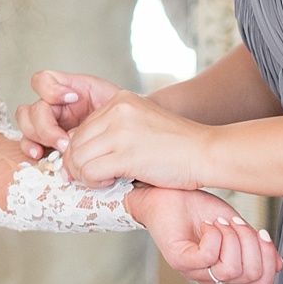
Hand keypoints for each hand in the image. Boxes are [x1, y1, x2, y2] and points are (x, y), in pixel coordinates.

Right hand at [14, 71, 123, 159]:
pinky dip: (29, 148)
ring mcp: (47, 125)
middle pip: (31, 109)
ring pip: (25, 125)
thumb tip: (78, 127)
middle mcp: (52, 107)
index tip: (73, 98)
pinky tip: (40, 155)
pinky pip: (27, 144)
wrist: (132, 133)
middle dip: (46, 125)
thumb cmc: (122, 117)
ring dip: (38, 137)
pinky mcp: (47, 143)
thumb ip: (97, 104)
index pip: (42, 81)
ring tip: (57, 149)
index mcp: (65, 91)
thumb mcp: (113, 101)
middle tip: (65, 140)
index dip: (50, 89)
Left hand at [63, 90, 209, 189]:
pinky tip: (110, 183)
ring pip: (78, 157)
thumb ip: (113, 131)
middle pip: (75, 141)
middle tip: (89, 178)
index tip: (86, 165)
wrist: (206, 152)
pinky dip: (93, 182)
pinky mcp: (126, 154)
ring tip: (103, 180)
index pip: (82, 126)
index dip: (79, 149)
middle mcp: (117, 110)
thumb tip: (78, 150)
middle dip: (77, 163)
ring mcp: (120, 131)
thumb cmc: (177, 146)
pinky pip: (90, 170)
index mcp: (119, 100)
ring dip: (84, 174)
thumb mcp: (141, 125)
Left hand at [127, 185, 282, 283]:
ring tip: (220, 222)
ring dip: (232, 238)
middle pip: (251, 276)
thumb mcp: (235, 226)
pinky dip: (214, 236)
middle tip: (236, 223)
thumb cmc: (195, 208)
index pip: (262, 282)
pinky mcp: (179, 260)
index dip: (269, 258)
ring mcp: (194, 271)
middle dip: (251, 243)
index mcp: (227, 270)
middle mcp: (212, 276)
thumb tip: (278, 265)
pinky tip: (208, 225)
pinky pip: (208, 257)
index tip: (262, 233)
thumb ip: (254, 245)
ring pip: (231, 269)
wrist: (166, 192)